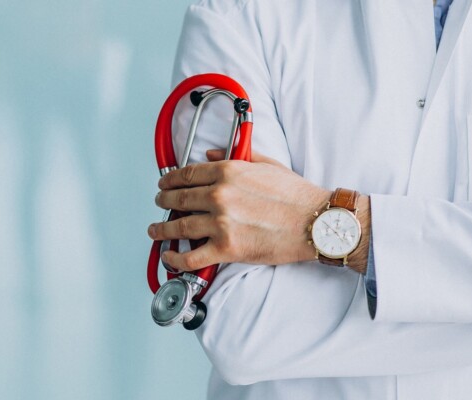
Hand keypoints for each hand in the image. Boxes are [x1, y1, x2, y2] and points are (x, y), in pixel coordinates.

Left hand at [148, 149, 331, 270]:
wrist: (315, 223)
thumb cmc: (296, 196)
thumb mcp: (266, 164)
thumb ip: (236, 157)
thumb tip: (211, 154)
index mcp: (228, 172)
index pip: (188, 174)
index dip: (170, 180)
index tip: (165, 183)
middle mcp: (219, 196)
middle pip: (178, 198)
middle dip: (163, 201)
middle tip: (159, 203)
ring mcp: (221, 224)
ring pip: (178, 227)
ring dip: (162, 229)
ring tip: (156, 230)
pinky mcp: (226, 249)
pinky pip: (191, 257)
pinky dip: (175, 259)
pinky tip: (169, 257)